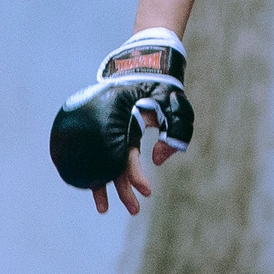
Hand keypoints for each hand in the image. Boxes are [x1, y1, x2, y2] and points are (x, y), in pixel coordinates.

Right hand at [51, 29, 192, 213]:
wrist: (143, 63)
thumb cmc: (161, 87)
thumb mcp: (175, 108)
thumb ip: (175, 134)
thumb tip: (157, 161)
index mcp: (126, 124)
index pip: (126, 158)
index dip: (135, 178)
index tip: (148, 192)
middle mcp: (113, 128)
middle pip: (111, 165)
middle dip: (121, 191)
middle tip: (134, 211)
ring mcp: (109, 129)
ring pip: (102, 162)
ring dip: (104, 185)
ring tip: (104, 209)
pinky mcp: (110, 130)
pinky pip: (102, 154)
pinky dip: (98, 169)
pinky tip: (98, 185)